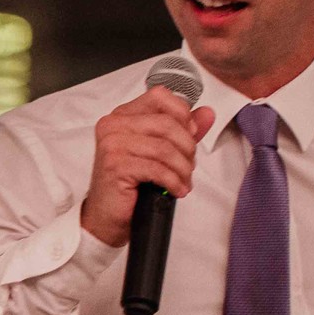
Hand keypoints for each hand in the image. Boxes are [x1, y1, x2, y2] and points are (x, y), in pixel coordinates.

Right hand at [80, 87, 216, 246]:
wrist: (106, 217)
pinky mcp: (115, 165)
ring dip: (182, 168)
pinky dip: (173, 181)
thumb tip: (207, 113)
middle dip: (187, 147)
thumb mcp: (160, 153)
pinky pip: (157, 168)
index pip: (159, 96)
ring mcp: (112, 144)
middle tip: (188, 166)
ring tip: (183, 181)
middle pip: (167, 123)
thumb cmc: (128, 185)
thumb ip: (183, 130)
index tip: (189, 135)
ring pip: (165, 148)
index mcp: (122, 116)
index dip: (182, 114)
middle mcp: (113, 125)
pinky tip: (175, 190)